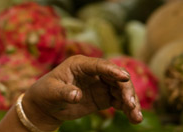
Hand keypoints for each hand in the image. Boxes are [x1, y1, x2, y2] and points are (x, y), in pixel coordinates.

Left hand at [23, 55, 142, 129]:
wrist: (45, 107)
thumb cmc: (45, 93)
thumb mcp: (52, 92)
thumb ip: (64, 92)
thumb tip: (77, 95)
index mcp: (80, 64)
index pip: (100, 65)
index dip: (113, 70)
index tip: (125, 77)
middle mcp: (94, 72)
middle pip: (116, 77)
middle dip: (126, 90)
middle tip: (131, 104)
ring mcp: (100, 84)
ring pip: (121, 90)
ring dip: (131, 101)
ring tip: (136, 117)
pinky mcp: (103, 97)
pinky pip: (119, 101)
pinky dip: (128, 108)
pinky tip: (134, 118)